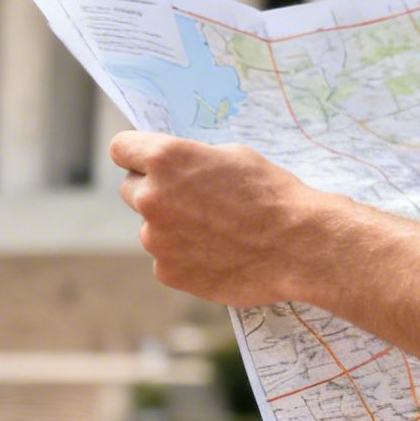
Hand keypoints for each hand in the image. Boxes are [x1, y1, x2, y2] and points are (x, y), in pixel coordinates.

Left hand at [109, 131, 326, 305]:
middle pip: (130, 189)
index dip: (136, 152)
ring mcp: (156, 239)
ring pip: (152, 227)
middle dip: (154, 190)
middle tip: (190, 197)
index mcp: (165, 159)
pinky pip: (168, 257)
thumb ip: (191, 160)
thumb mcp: (232, 156)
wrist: (298, 245)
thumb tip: (174, 168)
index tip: (147, 160)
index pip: (121, 148)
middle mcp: (151, 197)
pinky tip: (220, 252)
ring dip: (173, 226)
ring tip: (218, 230)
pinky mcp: (168, 272)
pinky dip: (186, 255)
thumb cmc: (271, 193)